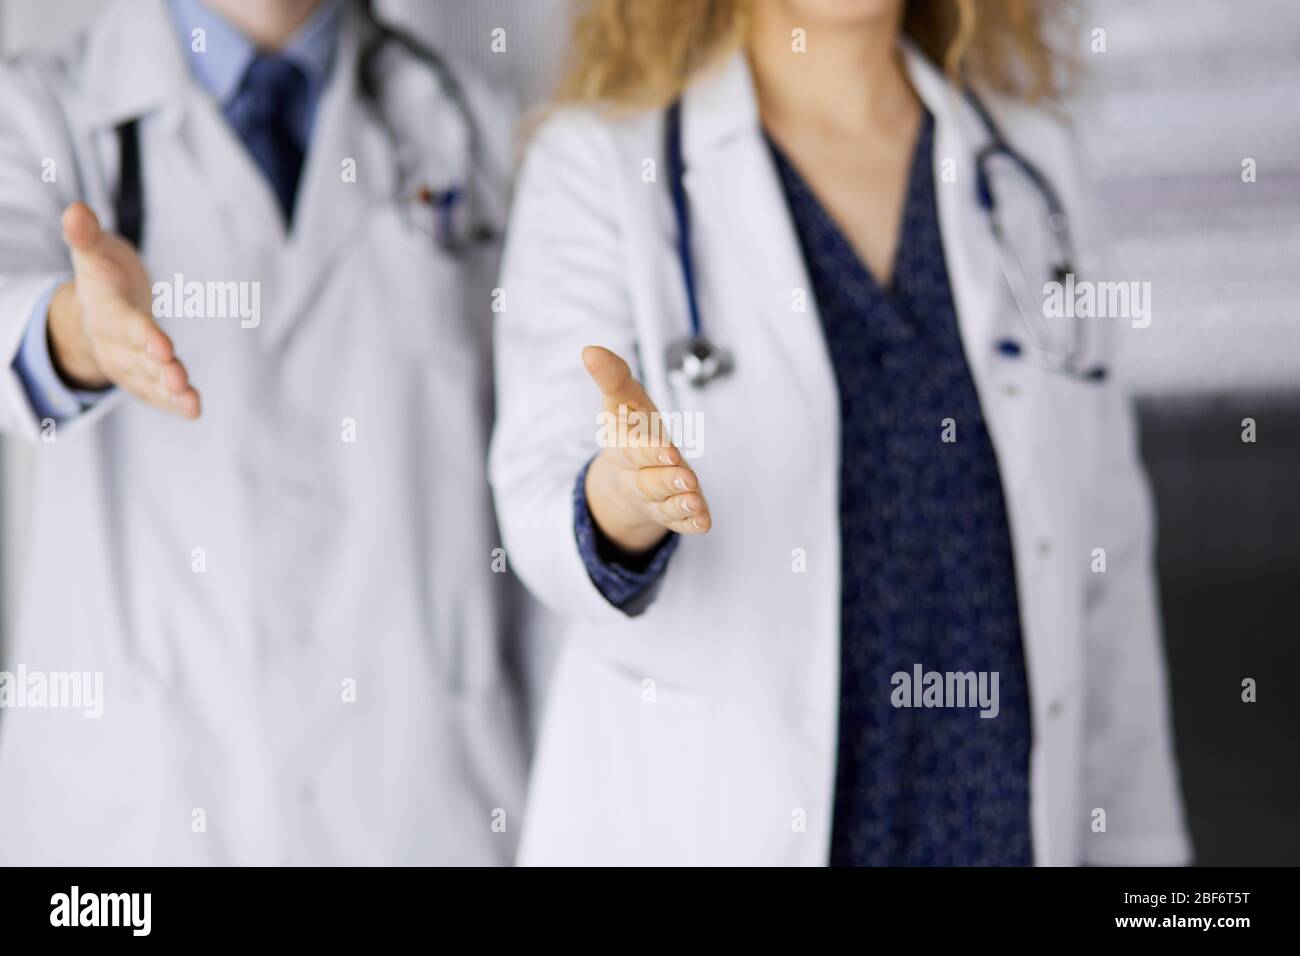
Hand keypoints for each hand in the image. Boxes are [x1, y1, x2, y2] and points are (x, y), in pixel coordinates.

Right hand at [48, 202, 199, 417]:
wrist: (99, 304)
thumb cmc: (102, 273)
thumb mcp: (93, 251)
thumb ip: (85, 236)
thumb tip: (76, 211)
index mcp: (103, 310)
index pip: (123, 323)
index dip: (141, 334)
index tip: (162, 344)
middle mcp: (111, 342)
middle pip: (135, 358)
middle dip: (157, 368)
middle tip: (178, 377)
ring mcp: (125, 363)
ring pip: (147, 380)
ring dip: (169, 392)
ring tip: (191, 402)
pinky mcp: (140, 377)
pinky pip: (155, 394)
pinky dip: (174, 403)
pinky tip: (194, 410)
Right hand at [581, 345, 711, 553]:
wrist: (626, 470)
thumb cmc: (631, 426)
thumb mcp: (622, 397)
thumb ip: (612, 375)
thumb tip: (589, 350)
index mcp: (622, 445)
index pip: (632, 449)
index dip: (649, 451)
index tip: (669, 451)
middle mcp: (634, 475)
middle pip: (647, 482)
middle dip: (665, 481)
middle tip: (687, 477)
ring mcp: (651, 497)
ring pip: (662, 504)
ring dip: (679, 504)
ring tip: (696, 501)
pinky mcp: (668, 512)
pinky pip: (677, 522)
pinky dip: (689, 523)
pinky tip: (703, 522)